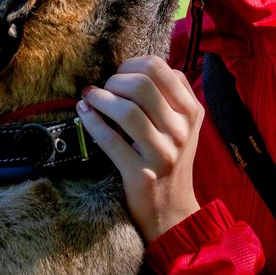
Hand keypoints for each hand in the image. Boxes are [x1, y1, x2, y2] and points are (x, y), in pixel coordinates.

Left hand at [76, 55, 203, 242]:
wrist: (172, 210)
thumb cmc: (171, 159)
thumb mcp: (181, 125)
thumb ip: (167, 95)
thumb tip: (130, 68)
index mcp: (191, 110)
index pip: (160, 68)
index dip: (132, 65)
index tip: (120, 74)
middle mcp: (181, 130)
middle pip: (141, 85)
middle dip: (115, 80)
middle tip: (104, 88)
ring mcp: (163, 153)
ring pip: (126, 111)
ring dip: (100, 99)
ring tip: (90, 98)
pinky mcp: (141, 174)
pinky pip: (110, 140)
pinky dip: (92, 121)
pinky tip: (84, 113)